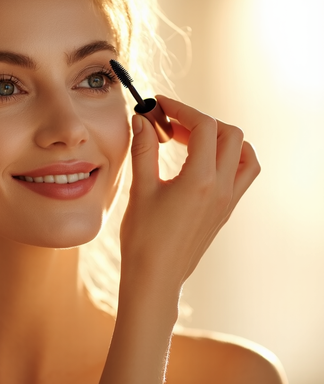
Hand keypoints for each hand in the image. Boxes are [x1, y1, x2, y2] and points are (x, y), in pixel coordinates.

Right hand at [120, 95, 260, 295]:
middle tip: (170, 125)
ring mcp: (227, 200)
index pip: (203, 126)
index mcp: (200, 179)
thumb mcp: (141, 189)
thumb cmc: (144, 238)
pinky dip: (228, 158)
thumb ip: (144, 149)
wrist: (155, 277)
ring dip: (222, 138)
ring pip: (243, 154)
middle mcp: (221, 188)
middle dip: (199, 121)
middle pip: (229, 134)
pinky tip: (200, 163)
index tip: (159, 105)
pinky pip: (241, 175)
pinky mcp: (225, 210)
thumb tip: (142, 119)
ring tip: (192, 140)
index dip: (180, 109)